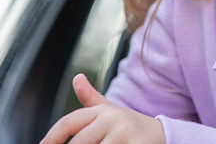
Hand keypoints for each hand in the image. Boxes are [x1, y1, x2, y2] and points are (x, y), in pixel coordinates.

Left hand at [40, 74, 164, 143]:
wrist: (164, 135)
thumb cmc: (131, 127)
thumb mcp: (111, 111)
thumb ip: (91, 99)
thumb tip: (77, 78)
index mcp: (102, 110)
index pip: (68, 122)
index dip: (51, 137)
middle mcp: (112, 119)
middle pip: (79, 142)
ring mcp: (125, 134)